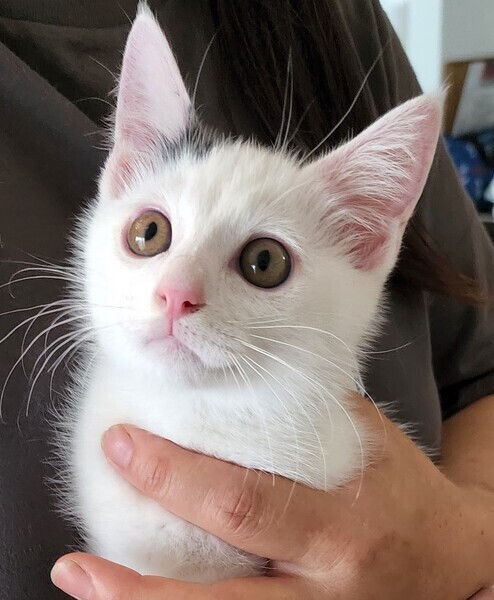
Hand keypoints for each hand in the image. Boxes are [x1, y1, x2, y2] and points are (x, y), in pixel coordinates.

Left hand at [51, 396, 493, 598]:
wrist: (463, 566)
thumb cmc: (407, 493)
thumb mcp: (365, 444)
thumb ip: (303, 415)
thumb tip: (239, 377)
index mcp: (341, 526)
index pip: (244, 502)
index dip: (175, 477)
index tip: (123, 447)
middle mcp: (328, 592)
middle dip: (138, 587)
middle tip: (76, 563)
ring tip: (88, 593)